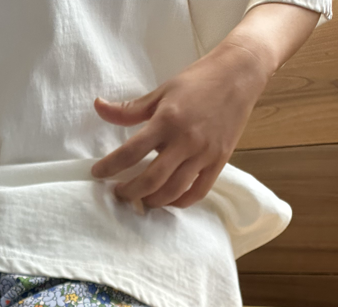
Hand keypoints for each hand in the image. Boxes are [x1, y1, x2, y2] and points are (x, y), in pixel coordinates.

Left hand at [90, 44, 268, 209]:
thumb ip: (129, 109)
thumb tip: (98, 107)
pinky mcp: (219, 161)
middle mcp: (186, 140)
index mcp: (167, 120)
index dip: (110, 166)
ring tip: (141, 199)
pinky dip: (179, 202)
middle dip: (129, 192)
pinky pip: (197, 192)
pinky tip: (167, 199)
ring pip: (173, 191)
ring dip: (152, 201)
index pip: (131, 151)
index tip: (97, 173)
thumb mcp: (161, 91)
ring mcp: (204, 153)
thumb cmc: (198, 81)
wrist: (240, 73)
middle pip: (151, 180)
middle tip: (118, 193)